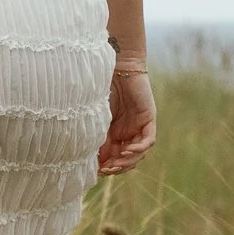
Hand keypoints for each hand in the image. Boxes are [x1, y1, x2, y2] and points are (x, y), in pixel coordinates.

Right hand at [99, 57, 154, 173]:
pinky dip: (139, 148)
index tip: (96, 170)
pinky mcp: (149, 119)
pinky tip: (127, 151)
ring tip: (115, 164)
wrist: (116, 65)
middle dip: (117, 167)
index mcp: (115, 132)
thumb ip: (94, 133)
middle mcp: (128, 132)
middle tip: (106, 170)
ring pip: (138, 153)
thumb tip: (84, 156)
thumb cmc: (101, 86)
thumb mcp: (96, 115)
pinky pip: (148, 140)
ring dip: (127, 161)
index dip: (107, 166)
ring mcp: (140, 126)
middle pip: (127, 159)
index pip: (113, 157)